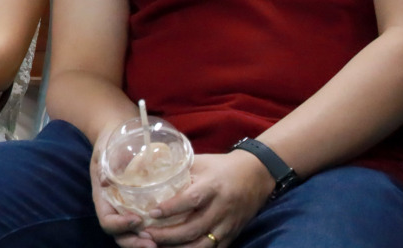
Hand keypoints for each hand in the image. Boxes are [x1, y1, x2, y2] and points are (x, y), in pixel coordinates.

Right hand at [89, 124, 157, 247]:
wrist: (118, 137)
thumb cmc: (112, 144)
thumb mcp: (107, 151)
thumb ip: (107, 165)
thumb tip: (105, 181)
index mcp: (103, 199)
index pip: (107, 221)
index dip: (120, 225)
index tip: (137, 219)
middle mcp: (114, 210)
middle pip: (120, 237)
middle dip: (135, 244)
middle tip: (153, 244)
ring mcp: (126, 212)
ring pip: (133, 237)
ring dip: (146, 244)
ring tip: (161, 245)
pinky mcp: (141, 210)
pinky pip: (146, 230)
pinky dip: (156, 237)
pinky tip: (171, 238)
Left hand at [141, 150, 274, 246]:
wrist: (257, 174)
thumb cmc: (223, 166)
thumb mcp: (201, 162)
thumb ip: (178, 169)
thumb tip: (148, 169)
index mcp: (212, 186)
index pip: (191, 200)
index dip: (171, 208)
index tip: (152, 212)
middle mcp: (221, 208)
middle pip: (194, 228)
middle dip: (168, 235)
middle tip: (145, 234)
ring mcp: (228, 225)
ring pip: (203, 244)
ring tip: (156, 246)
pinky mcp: (232, 235)